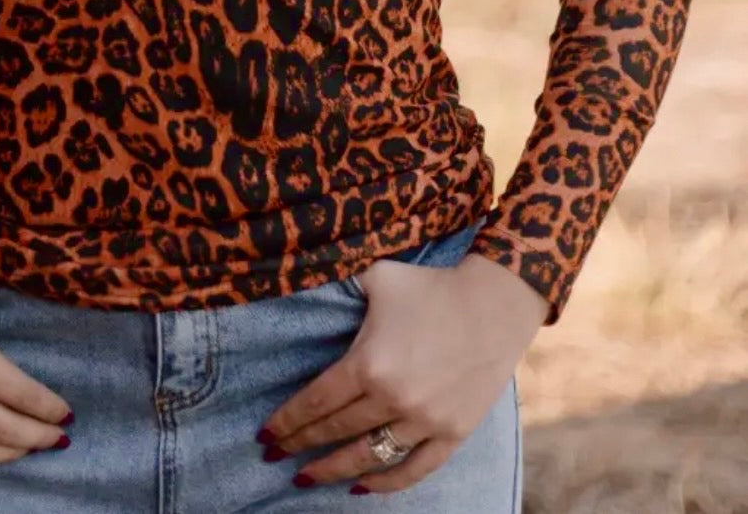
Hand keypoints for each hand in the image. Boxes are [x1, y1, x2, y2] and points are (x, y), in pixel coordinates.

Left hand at [258, 252, 547, 493]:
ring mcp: (424, 421)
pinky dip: (386, 484)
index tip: (265, 435)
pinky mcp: (452, 434)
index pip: (316, 403)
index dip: (287, 422)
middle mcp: (393, 398)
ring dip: (333, 471)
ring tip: (306, 479)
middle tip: (275, 455)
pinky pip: (414, 469)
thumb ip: (340, 284)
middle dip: (300, 446)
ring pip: (368, 458)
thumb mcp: (377, 276)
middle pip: (335, 432)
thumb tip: (302, 273)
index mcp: (368, 363)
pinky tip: (361, 487)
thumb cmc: (430, 286)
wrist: (495, 303)